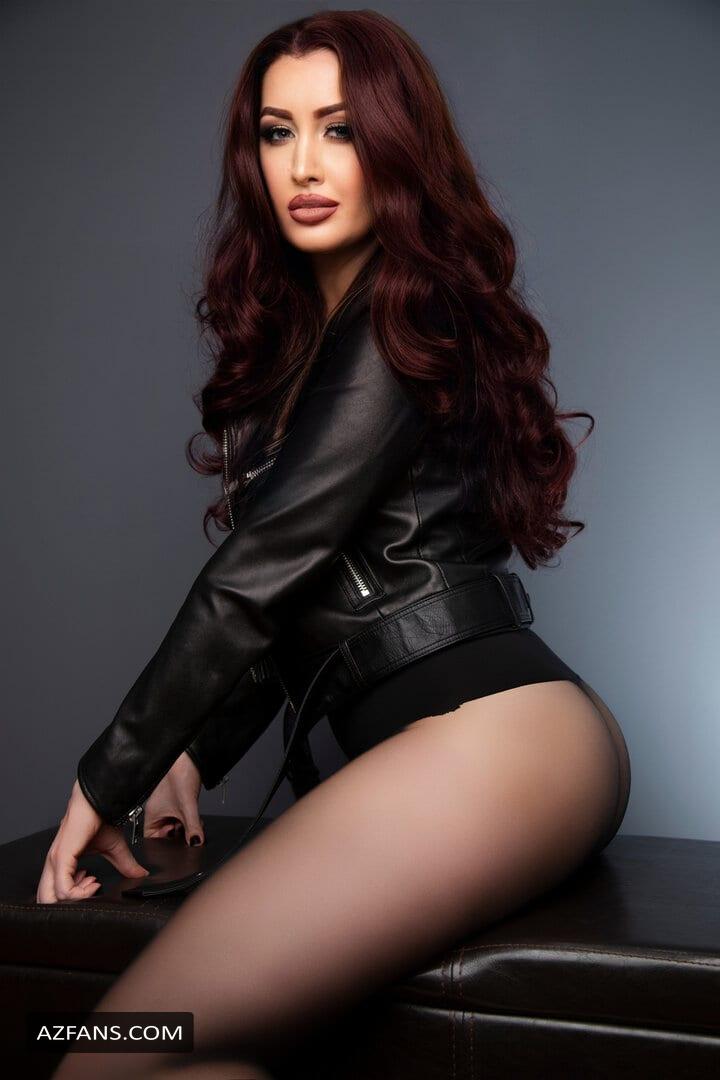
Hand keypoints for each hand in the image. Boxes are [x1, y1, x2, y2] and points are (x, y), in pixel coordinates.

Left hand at [36, 780, 149, 903]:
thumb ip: (123, 865)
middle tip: (93, 889)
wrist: (99, 800)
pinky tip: (94, 882)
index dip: (73, 896)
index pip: (53, 891)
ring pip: (51, 897)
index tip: (95, 885)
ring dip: (77, 898)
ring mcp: (54, 860)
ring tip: (95, 884)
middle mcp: (53, 862)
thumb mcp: (114, 848)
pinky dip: (79, 893)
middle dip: (70, 903)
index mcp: (60, 861)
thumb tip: (140, 874)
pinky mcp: (61, 857)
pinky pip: (63, 888)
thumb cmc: (101, 818)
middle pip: (46, 898)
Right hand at [142, 750, 204, 845]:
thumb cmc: (179, 776)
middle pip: (166, 835)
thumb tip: (195, 844)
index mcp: (151, 815)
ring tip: (194, 825)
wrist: (190, 758)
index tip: (174, 847)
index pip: (152, 839)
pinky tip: (196, 820)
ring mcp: (168, 808)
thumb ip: (192, 828)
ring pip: (176, 827)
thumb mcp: (187, 808)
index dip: (162, 846)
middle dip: (178, 837)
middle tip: (188, 835)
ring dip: (186, 829)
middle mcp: (158, 812)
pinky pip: (182, 818)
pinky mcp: (178, 803)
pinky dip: (190, 821)